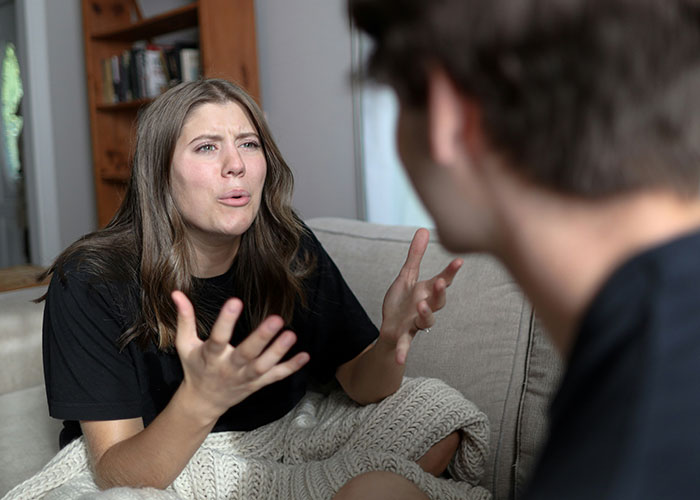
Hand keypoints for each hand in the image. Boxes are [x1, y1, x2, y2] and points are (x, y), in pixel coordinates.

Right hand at [172, 291, 309, 422]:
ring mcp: (245, 378)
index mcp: (210, 356)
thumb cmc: (195, 368)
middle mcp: (229, 368)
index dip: (226, 321)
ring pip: (264, 367)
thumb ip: (185, 318)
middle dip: (261, 338)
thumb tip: (176, 292)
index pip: (218, 337)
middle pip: (246, 354)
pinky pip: (275, 376)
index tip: (234, 301)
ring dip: (278, 352)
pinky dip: (290, 368)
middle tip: (276, 319)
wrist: (203, 402)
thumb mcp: (185, 344)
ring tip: (291, 334)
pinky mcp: (257, 384)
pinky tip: (304, 356)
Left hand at [380, 228, 461, 364]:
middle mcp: (425, 308)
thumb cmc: (402, 302)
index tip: (458, 261)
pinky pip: (405, 346)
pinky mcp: (403, 336)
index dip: (450, 272)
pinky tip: (400, 361)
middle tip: (439, 282)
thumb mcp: (406, 276)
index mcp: (426, 293)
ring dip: (425, 315)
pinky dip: (402, 353)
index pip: (442, 281)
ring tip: (421, 306)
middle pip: (438, 302)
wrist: (390, 327)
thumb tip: (424, 229)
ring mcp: (415, 323)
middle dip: (439, 292)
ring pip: (426, 322)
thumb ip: (415, 255)